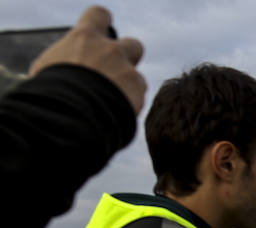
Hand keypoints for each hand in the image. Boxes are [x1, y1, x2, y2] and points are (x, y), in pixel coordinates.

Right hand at [30, 6, 145, 114]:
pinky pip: (138, 96)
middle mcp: (110, 49)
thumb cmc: (50, 90)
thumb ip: (65, 61)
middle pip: (133, 44)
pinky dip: (129, 105)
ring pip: (136, 76)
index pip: (99, 15)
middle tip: (114, 74)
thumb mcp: (48, 67)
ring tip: (109, 102)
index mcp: (84, 38)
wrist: (70, 112)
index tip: (101, 32)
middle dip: (128, 59)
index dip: (102, 23)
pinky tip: (114, 113)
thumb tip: (67, 68)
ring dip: (128, 87)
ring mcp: (126, 68)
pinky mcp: (138, 89)